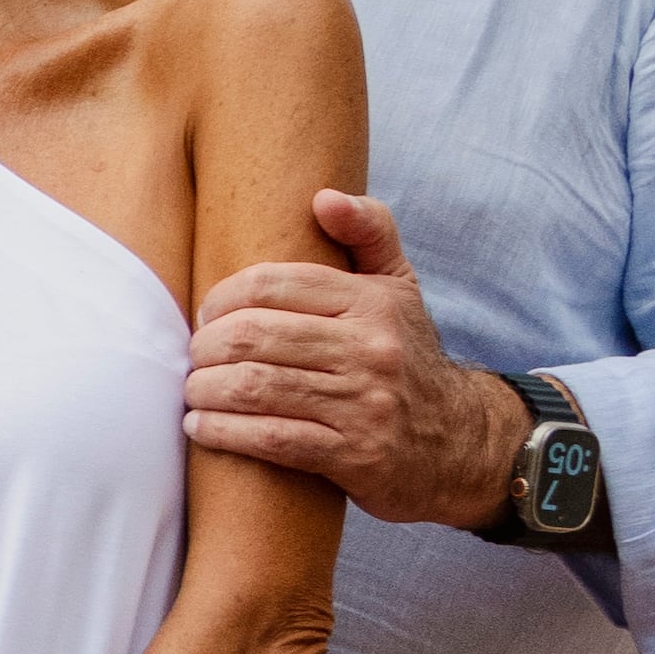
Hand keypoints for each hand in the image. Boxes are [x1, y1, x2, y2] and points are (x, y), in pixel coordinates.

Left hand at [182, 198, 523, 527]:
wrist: (462, 443)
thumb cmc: (408, 357)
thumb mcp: (400, 287)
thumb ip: (369, 230)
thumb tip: (323, 197)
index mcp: (371, 302)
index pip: (270, 284)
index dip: (220, 298)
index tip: (204, 316)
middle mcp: (370, 349)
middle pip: (252, 335)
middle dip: (205, 347)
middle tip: (192, 357)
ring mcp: (364, 404)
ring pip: (255, 386)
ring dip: (205, 390)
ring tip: (192, 390)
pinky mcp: (356, 456)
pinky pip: (272, 439)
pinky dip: (224, 432)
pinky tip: (201, 426)